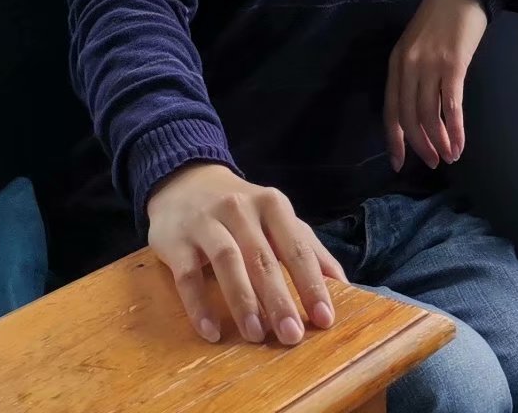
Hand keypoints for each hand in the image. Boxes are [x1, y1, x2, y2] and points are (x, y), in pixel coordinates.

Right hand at [145, 161, 345, 346]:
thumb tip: (342, 284)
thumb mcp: (277, 218)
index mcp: (272, 205)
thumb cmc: (242, 210)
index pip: (296, 247)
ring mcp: (206, 223)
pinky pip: (188, 276)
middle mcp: (241, 209)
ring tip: (256, 335)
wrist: (185, 181)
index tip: (324, 318)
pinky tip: (211, 332)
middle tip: (291, 336)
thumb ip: (308, 248)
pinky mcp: (176, 241)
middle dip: (279, 299)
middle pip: (263, 258)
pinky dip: (199, 306)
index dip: (312, 283)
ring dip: (243, 301)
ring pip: (228, 262)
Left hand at [386, 0, 489, 171]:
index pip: (390, 109)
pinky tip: (459, 143)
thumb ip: (414, 70)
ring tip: (449, 157)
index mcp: (397, 63)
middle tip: (432, 163)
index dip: (394, 139)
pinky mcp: (453, 65)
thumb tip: (421, 104)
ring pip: (429, 115)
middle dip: (420, 145)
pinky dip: (455, 129)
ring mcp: (430, 66)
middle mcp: (408, 67)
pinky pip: (450, 106)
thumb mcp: (417, 43)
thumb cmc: (442, 15)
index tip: (399, 162)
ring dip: (439, 141)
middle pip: (409, 116)